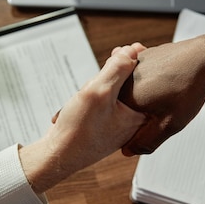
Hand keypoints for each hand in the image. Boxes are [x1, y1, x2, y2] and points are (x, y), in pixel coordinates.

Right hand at [19, 45, 146, 193]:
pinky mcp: (107, 124)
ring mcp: (121, 123)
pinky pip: (105, 100)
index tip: (128, 48)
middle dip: (111, 74)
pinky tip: (81, 102)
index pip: (147, 77)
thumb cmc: (78, 130)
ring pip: (114, 90)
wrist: (57, 155)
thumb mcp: (99, 91)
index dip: (136, 59)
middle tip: (100, 77)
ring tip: (85, 95)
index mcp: (142, 114)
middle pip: (129, 82)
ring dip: (98, 85)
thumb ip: (117, 68)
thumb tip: (131, 50)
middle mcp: (135, 120)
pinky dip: (93, 96)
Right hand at [118, 31, 204, 155]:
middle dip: (140, 111)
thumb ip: (147, 140)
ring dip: (144, 96)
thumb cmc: (187, 87)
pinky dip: (149, 82)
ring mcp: (131, 66)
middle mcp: (123, 80)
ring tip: (166, 95)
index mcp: (124, 98)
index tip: (149, 125)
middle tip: (161, 109)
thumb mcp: (170, 123)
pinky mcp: (140, 56)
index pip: (117, 122)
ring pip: (132, 90)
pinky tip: (166, 84)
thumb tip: (128, 151)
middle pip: (123, 106)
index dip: (133, 128)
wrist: (203, 56)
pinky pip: (140, 76)